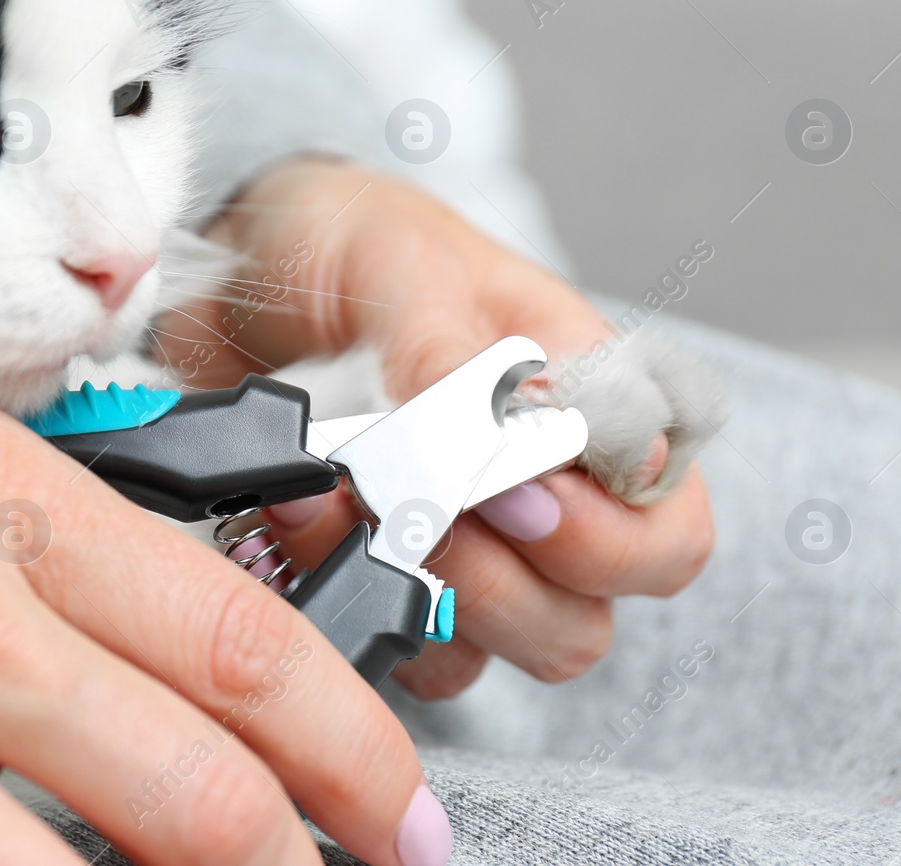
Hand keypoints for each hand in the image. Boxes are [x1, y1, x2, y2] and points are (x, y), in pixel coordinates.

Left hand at [163, 157, 714, 698]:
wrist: (234, 275)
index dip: (606, 539)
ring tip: (348, 499)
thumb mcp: (395, 262)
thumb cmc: (344, 248)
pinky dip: (358, 601)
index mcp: (583, 406)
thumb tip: (499, 427)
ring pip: (502, 652)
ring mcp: (470, 553)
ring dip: (428, 593)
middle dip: (504, 580)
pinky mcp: (391, 584)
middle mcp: (544, 496)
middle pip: (591, 616)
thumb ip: (444, 344)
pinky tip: (301, 522)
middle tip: (423, 505)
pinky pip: (412, 653)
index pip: (665, 523)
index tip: (510, 490)